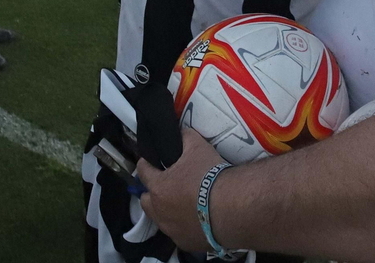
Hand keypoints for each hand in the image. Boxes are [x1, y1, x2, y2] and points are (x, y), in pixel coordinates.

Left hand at [136, 129, 225, 253]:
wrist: (232, 208)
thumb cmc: (211, 176)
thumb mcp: (199, 148)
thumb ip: (186, 137)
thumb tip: (182, 132)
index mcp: (158, 186)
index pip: (143, 171)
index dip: (145, 164)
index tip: (148, 161)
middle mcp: (159, 211)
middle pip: (145, 201)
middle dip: (151, 193)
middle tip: (165, 185)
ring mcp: (171, 229)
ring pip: (160, 219)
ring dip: (165, 211)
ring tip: (180, 203)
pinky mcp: (185, 242)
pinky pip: (177, 233)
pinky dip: (182, 225)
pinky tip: (195, 219)